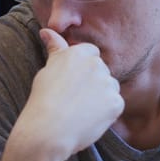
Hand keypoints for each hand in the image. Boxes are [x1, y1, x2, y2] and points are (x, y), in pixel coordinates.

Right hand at [10, 28, 124, 160]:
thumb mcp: (47, 69)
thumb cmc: (43, 100)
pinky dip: (106, 113)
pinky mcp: (116, 102)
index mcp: (79, 53)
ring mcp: (108, 83)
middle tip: (74, 99)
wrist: (49, 130)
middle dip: (93, 82)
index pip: (91, 53)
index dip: (82, 68)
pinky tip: (89, 118)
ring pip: (110, 87)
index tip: (73, 82)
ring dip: (101, 96)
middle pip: (102, 70)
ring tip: (80, 110)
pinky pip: (115, 105)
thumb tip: (47, 30)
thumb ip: (55, 49)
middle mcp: (96, 64)